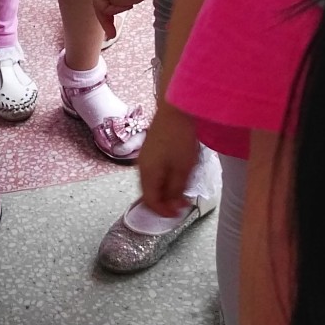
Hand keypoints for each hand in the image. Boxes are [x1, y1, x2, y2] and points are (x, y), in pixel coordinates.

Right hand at [136, 100, 200, 216]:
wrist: (176, 110)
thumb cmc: (180, 139)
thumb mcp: (183, 169)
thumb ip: (176, 190)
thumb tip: (173, 206)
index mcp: (147, 174)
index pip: (150, 201)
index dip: (163, 212)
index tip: (179, 214)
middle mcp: (141, 167)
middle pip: (149, 193)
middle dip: (165, 202)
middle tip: (182, 204)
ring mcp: (145, 158)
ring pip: (152, 183)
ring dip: (165, 191)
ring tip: (182, 191)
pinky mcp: (151, 150)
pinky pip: (155, 172)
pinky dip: (164, 180)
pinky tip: (177, 177)